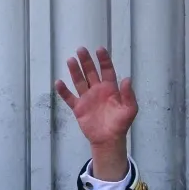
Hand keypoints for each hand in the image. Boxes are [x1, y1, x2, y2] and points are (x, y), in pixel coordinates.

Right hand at [54, 47, 137, 180]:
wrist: (108, 140)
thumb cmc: (121, 124)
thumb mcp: (130, 109)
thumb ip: (128, 94)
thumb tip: (127, 79)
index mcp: (110, 89)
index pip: (107, 70)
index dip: (103, 60)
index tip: (99, 49)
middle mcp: (97, 90)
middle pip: (90, 72)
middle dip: (86, 61)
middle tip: (81, 49)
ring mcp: (87, 98)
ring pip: (79, 81)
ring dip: (75, 71)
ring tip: (70, 60)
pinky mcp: (78, 108)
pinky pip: (69, 97)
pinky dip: (63, 91)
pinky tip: (59, 82)